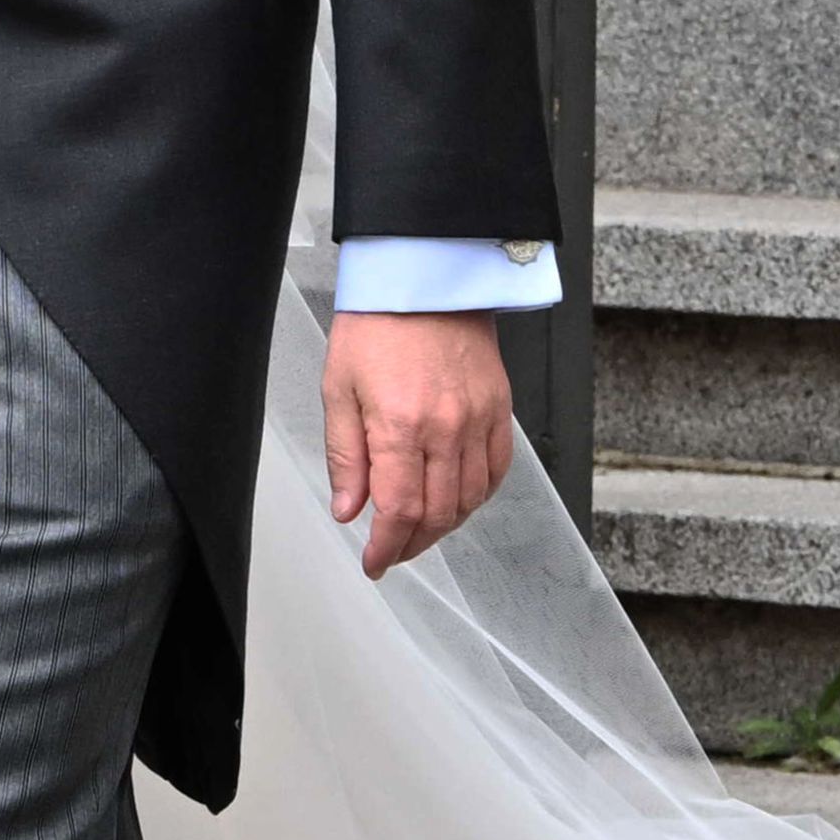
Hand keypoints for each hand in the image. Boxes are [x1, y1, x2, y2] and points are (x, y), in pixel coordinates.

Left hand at [323, 310, 515, 575]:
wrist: (426, 277)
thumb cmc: (378, 324)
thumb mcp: (339, 389)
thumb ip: (345, 456)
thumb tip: (349, 509)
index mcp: (400, 425)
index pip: (399, 511)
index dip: (386, 548)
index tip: (375, 562)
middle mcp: (446, 428)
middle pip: (438, 514)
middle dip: (413, 544)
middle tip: (392, 551)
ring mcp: (479, 419)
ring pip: (470, 500)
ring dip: (444, 526)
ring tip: (419, 530)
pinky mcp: (500, 409)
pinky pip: (497, 471)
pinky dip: (477, 497)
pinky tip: (457, 500)